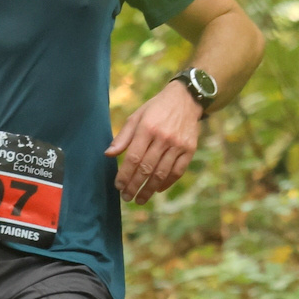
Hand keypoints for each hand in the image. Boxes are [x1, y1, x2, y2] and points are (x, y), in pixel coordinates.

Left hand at [106, 80, 200, 202]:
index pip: (133, 158)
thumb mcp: (136, 117)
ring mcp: (178, 145)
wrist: (186, 99)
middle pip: (147, 168)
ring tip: (140, 199)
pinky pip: (178, 171)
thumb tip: (108, 154)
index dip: (125, 175)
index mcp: (147, 128)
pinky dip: (167, 183)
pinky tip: (157, 189)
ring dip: (149, 189)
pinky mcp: (190, 149)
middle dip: (135, 186)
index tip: (118, 186)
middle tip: (126, 198)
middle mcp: (163, 138)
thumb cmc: (156, 109)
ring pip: (162, 173)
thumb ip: (123, 137)